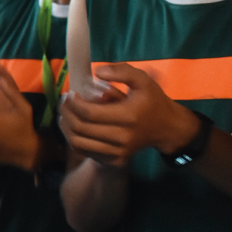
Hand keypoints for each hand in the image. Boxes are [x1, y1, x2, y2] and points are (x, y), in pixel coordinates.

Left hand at [60, 62, 199, 166]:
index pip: (90, 113)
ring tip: (65, 113)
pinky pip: (85, 151)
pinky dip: (73, 138)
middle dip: (67, 112)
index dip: (74, 103)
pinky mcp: (116, 160)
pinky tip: (73, 125)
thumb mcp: (143, 80)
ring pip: (78, 143)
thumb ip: (122, 72)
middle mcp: (124, 138)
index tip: (71, 93)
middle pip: (81, 128)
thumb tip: (97, 71)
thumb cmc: (151, 101)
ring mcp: (120, 152)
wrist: (167, 128)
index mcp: (129, 117)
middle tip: (64, 101)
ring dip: (66, 127)